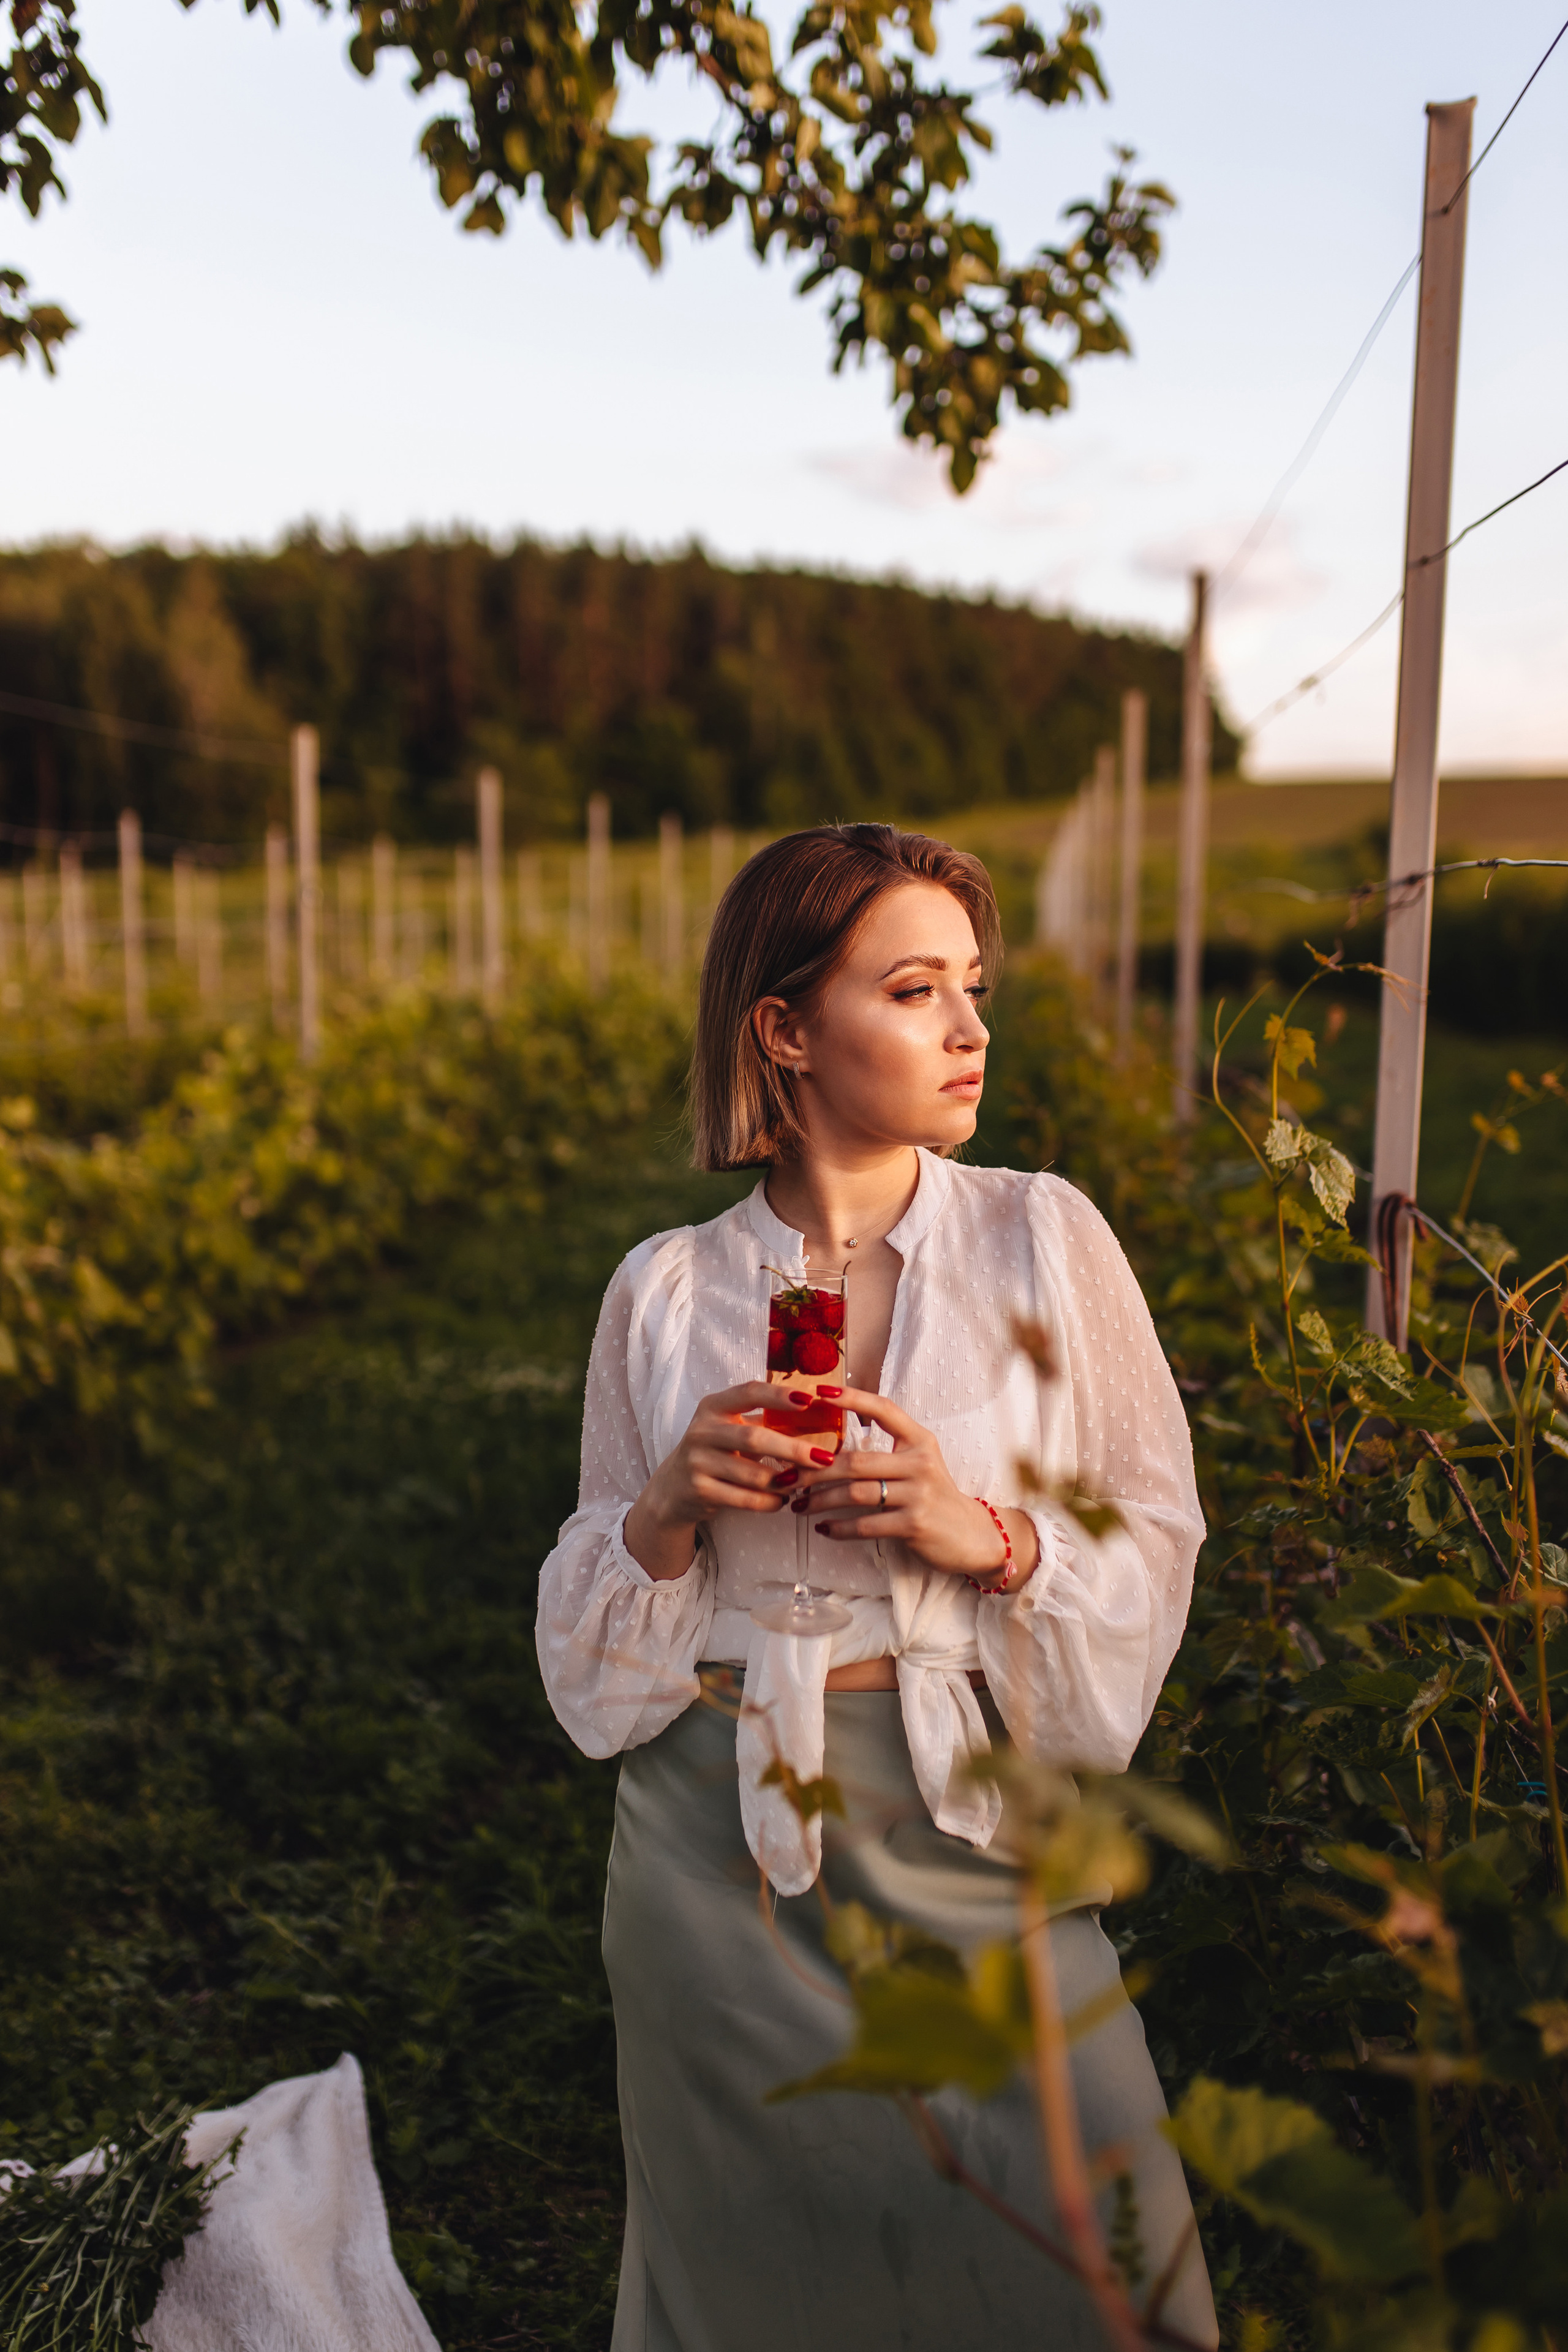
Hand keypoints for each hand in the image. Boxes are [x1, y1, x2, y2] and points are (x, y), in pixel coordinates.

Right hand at [625, 1383, 826, 1581]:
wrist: (673, 1488)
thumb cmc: (716, 1452)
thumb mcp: (732, 1428)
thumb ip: (767, 1422)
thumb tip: (820, 1419)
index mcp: (714, 1406)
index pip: (749, 1392)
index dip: (779, 1395)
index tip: (810, 1399)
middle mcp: (702, 1430)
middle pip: (755, 1438)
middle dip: (793, 1449)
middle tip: (823, 1459)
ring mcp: (697, 1461)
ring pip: (752, 1474)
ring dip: (784, 1482)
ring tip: (803, 1484)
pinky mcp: (698, 1490)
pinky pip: (744, 1499)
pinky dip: (769, 1502)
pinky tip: (782, 1501)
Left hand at [797, 1386, 1038, 1586]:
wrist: (971, 1536)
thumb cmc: (933, 1496)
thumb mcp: (918, 1463)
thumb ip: (885, 1450)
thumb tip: (830, 1445)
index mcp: (920, 1440)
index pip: (884, 1409)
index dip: (851, 1398)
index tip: (819, 1391)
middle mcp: (920, 1462)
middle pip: (855, 1461)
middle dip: (815, 1470)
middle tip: (788, 1477)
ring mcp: (918, 1493)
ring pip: (855, 1493)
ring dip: (820, 1500)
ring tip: (799, 1505)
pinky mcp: (914, 1523)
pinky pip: (865, 1524)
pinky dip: (839, 1528)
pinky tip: (824, 1528)